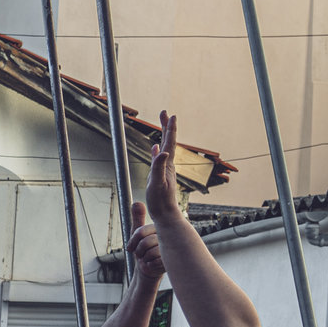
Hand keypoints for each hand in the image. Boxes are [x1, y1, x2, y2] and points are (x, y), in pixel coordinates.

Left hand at [126, 204, 166, 288]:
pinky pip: (153, 262)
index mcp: (161, 227)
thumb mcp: (137, 232)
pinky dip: (149, 265)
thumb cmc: (143, 249)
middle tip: (140, 253)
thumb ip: (138, 218)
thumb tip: (137, 202)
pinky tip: (152, 263)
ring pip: (149, 253)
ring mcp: (171, 249)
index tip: (130, 247)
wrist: (148, 268)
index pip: (141, 232)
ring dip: (144, 258)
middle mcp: (168, 237)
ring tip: (147, 258)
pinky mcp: (171, 261)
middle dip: (138, 250)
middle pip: (145, 243)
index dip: (133, 241)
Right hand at [141, 111, 181, 225]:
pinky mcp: (161, 175)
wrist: (165, 214)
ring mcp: (165, 169)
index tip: (171, 114)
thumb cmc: (161, 201)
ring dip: (164, 135)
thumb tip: (163, 151)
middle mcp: (168, 164)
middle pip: (168, 141)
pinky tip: (156, 149)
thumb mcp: (157, 183)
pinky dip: (158, 150)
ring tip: (162, 126)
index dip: (170, 128)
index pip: (169, 142)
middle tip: (165, 113)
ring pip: (165, 147)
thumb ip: (159, 167)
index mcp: (167, 164)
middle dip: (167, 126)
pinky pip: (159, 158)